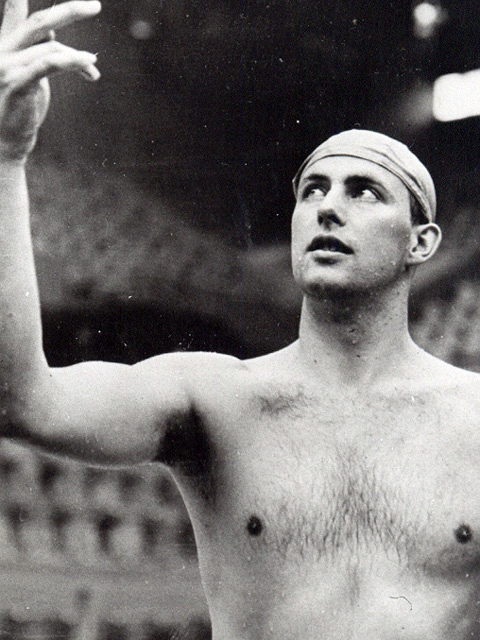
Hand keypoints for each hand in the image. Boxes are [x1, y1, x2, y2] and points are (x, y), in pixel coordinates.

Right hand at [0, 0, 100, 161]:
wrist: (5, 143)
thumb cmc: (18, 110)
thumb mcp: (29, 75)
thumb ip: (38, 51)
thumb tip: (54, 32)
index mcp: (3, 44)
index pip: (13, 11)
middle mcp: (1, 50)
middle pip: (38, 22)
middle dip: (70, 11)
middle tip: (95, 6)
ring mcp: (6, 66)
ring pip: (52, 49)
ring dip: (79, 59)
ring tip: (92, 69)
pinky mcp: (16, 84)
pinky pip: (49, 64)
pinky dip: (72, 61)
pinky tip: (88, 63)